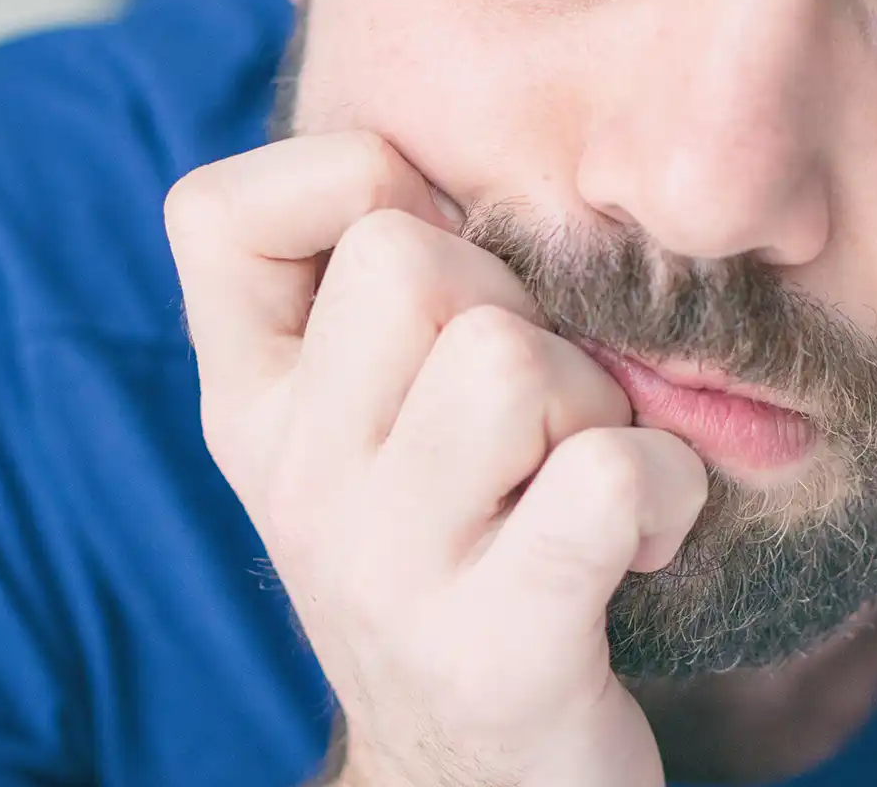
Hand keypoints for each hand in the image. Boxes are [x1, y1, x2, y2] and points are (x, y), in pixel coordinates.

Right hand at [166, 131, 707, 786]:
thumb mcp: (363, 430)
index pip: (213, 212)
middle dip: (511, 306)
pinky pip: (605, 474)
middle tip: (531, 412)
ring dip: (590, 405)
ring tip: (575, 482)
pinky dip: (662, 491)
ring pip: (506, 355)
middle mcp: (289, 482)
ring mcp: (385, 567)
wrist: (478, 786)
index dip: (347, 187)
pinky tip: (637, 544)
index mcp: (247, 412)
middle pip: (409, 257)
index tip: (424, 286)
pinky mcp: (500, 646)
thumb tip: (435, 153)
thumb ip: (364, 298)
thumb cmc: (452, 559)